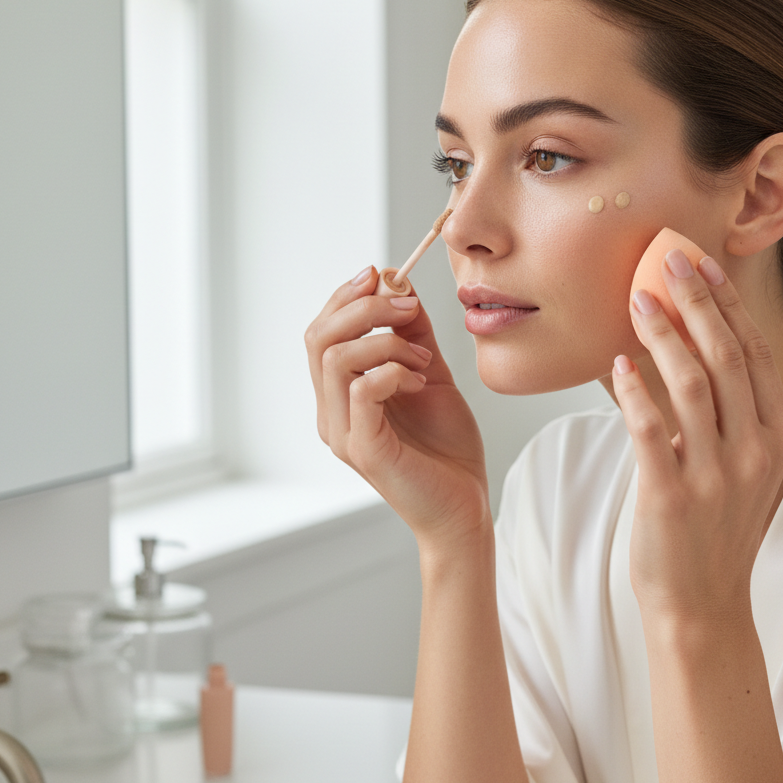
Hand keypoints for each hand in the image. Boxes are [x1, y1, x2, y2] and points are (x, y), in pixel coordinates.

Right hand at [305, 266, 489, 548]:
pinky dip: (394, 370)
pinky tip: (421, 380)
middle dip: (363, 308)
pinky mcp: (365, 449)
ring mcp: (343, 433)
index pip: (320, 332)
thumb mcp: (430, 374)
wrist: (464, 506)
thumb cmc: (446, 448)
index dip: (345, 297)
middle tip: (407, 307)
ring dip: (386, 341)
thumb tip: (398, 285)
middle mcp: (331, 413)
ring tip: (423, 358)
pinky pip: (363, 389)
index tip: (382, 276)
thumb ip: (413, 334)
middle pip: (318, 338)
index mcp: (339, 395)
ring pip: (336, 358)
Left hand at [611, 250, 782, 623]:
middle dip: (697, 302)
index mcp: (776, 438)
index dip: (728, 307)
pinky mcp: (672, 494)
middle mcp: (754, 451)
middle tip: (670, 260)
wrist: (702, 602)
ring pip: (691, 384)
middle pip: (727, 358)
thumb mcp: (740, 468)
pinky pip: (649, 428)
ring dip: (663, 335)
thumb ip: (726, 415)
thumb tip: (680, 350)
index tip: (705, 267)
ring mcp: (716, 474)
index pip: (755, 356)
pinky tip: (617, 364)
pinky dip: (632, 391)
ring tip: (637, 301)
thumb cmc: (714, 529)